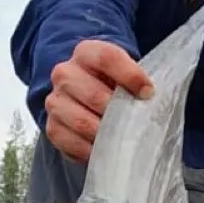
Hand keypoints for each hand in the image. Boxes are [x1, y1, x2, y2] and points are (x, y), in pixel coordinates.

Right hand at [44, 40, 153, 161]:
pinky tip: (106, 149)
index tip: (148, 92)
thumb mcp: (126, 74)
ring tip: (122, 138)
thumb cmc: (115, 85)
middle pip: (94, 94)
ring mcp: (55, 101)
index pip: (107, 58)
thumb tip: (150, 99)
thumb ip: (138, 81)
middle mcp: (65, 73)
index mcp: (86, 53)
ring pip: (82, 121)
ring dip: (105, 133)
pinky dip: (92, 149)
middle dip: (118, 112)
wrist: (88, 97)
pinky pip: (72, 142)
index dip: (130, 75)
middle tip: (135, 123)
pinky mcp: (53, 127)